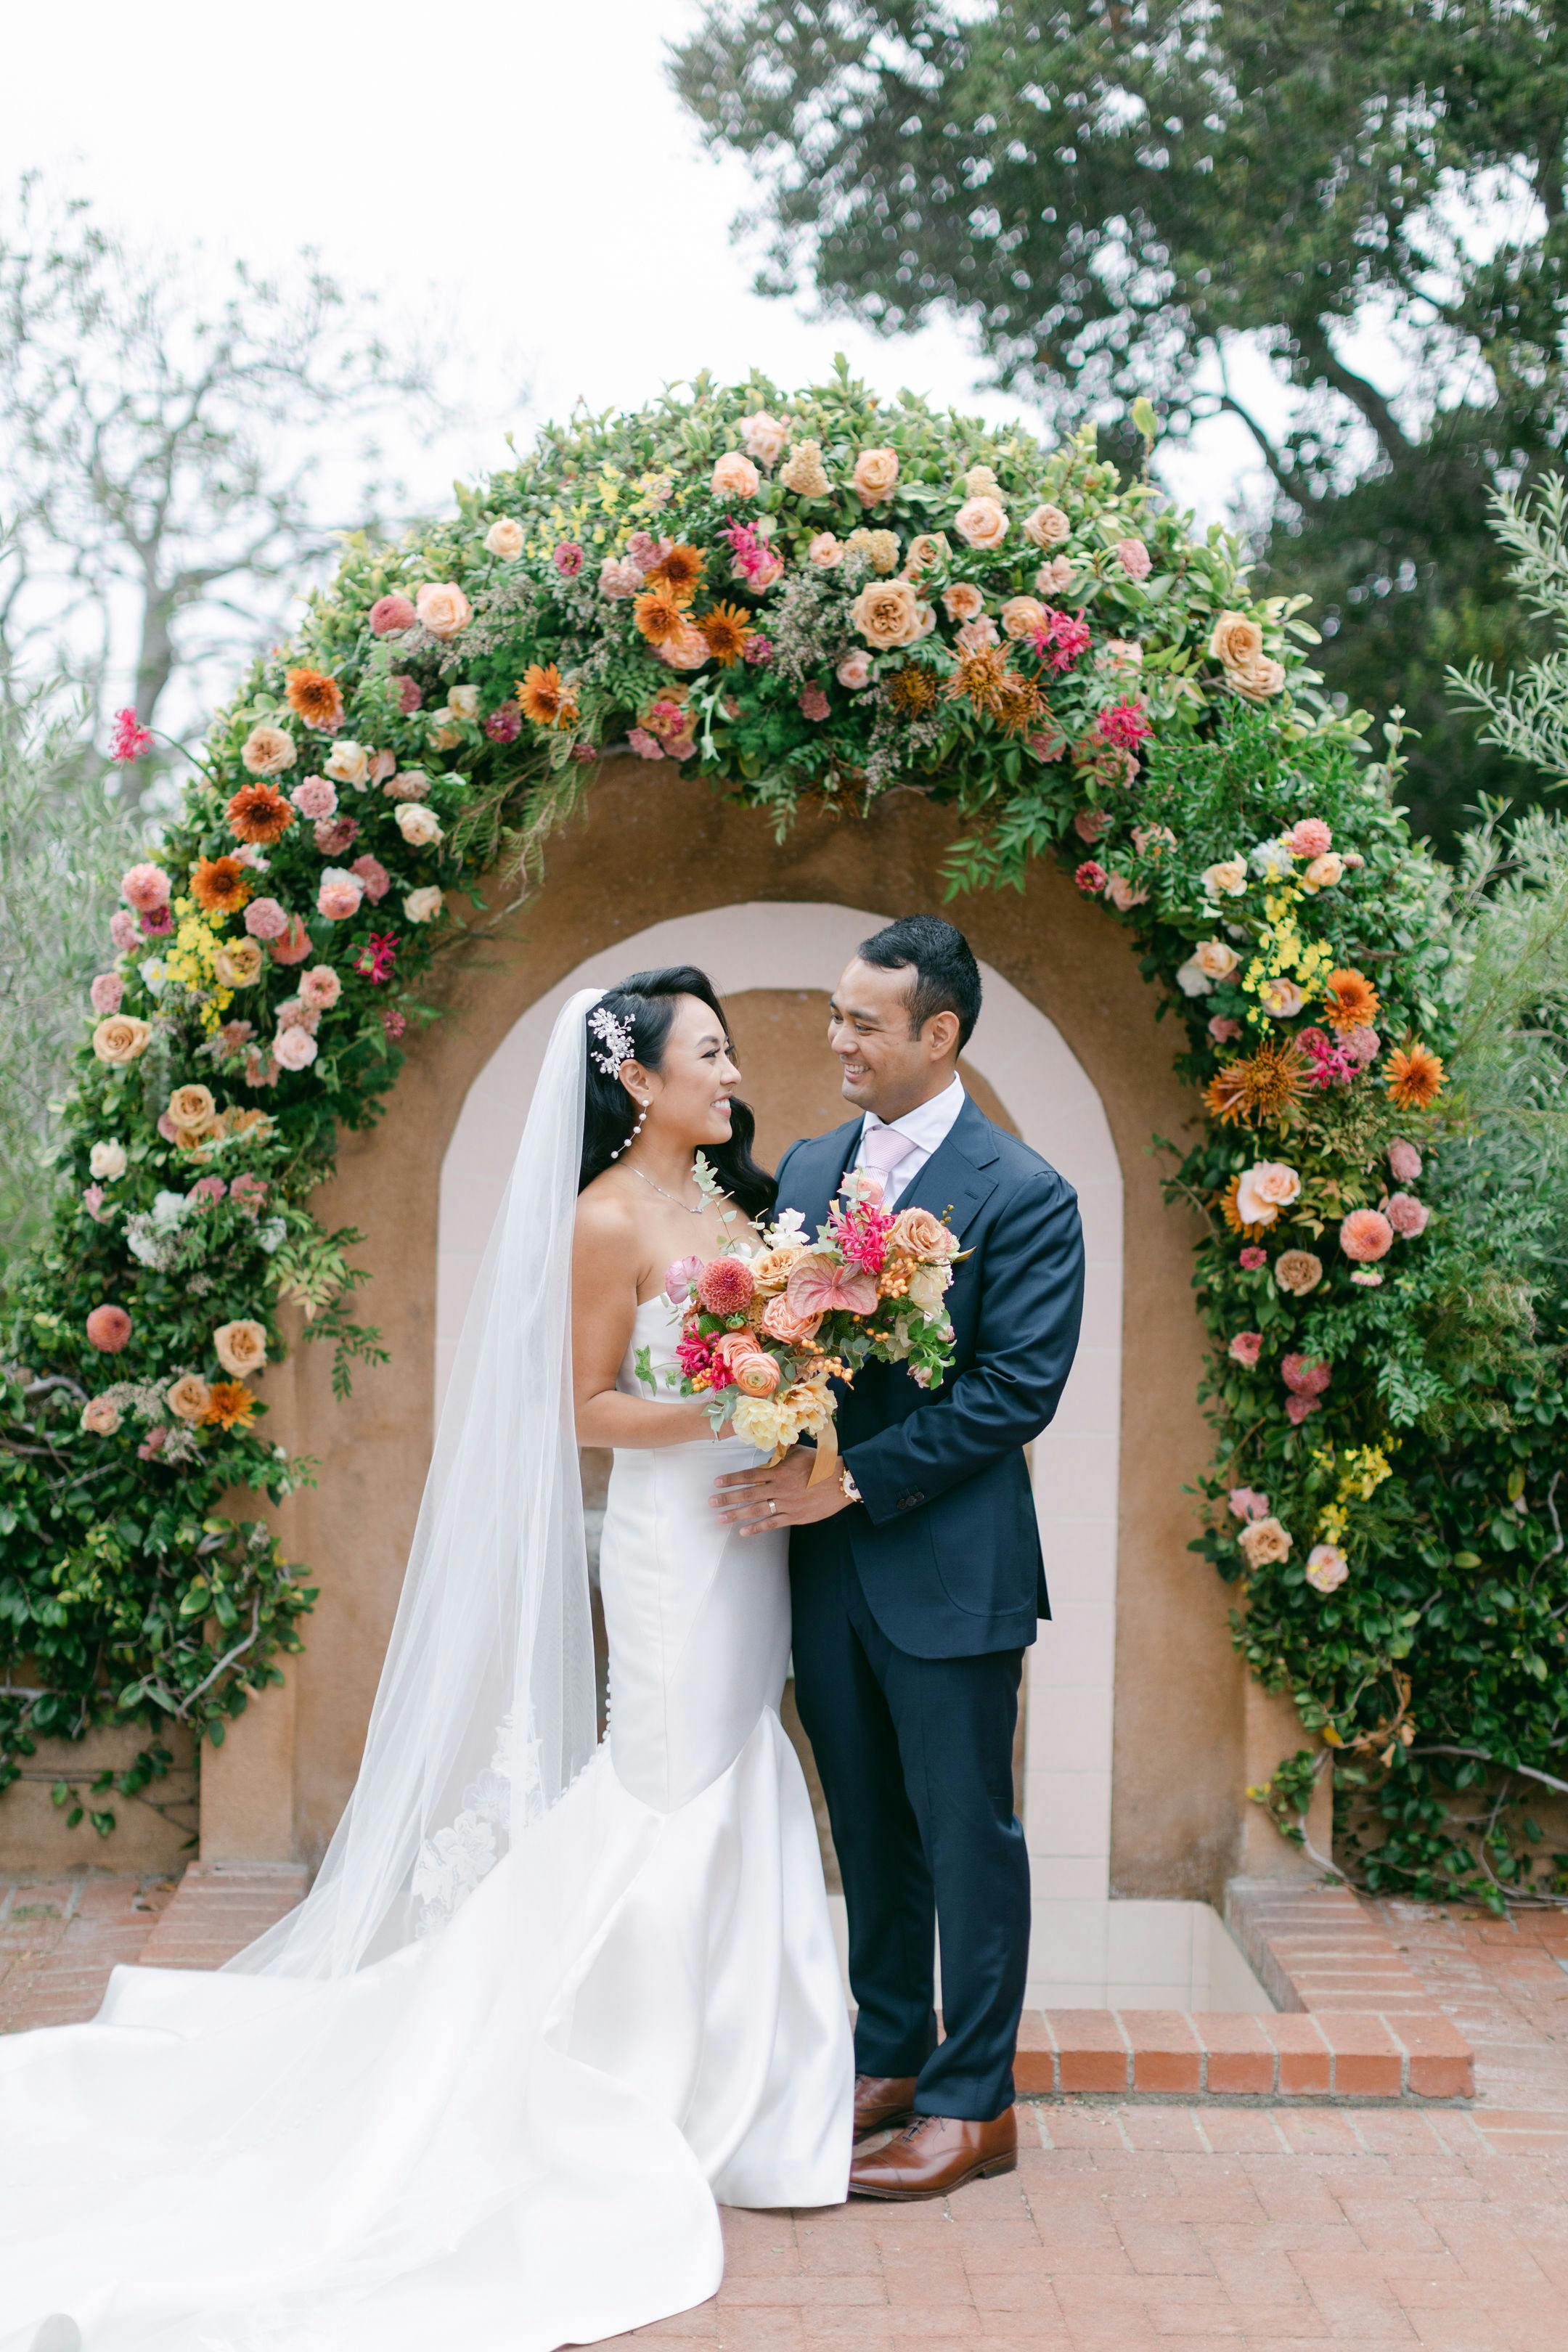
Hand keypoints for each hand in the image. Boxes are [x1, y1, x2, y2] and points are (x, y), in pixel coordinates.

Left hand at [709, 1444, 850, 1535]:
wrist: (841, 1481)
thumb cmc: (821, 1464)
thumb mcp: (799, 1452)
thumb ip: (781, 1452)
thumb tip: (767, 1446)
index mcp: (779, 1471)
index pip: (749, 1475)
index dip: (732, 1479)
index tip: (717, 1482)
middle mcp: (779, 1488)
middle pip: (748, 1494)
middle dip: (727, 1498)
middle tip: (711, 1502)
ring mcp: (786, 1504)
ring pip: (756, 1510)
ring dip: (736, 1515)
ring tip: (720, 1519)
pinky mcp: (794, 1516)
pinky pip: (772, 1523)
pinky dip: (756, 1528)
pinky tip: (743, 1532)